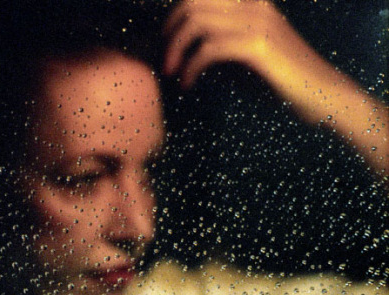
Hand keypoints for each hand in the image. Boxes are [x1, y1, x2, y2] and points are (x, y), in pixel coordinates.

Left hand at [163, 0, 387, 177]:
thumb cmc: (278, 79)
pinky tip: (188, 84)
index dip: (175, 13)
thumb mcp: (241, 54)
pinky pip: (209, 48)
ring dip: (175, 49)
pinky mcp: (258, 46)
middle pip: (192, 2)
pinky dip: (190, 67)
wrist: (322, 94)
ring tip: (172, 72)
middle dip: (169, 31)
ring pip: (196, 22)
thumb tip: (176, 48)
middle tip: (165, 59)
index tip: (163, 39)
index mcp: (250, 2)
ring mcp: (257, 23)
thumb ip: (215, 43)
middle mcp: (253, 5)